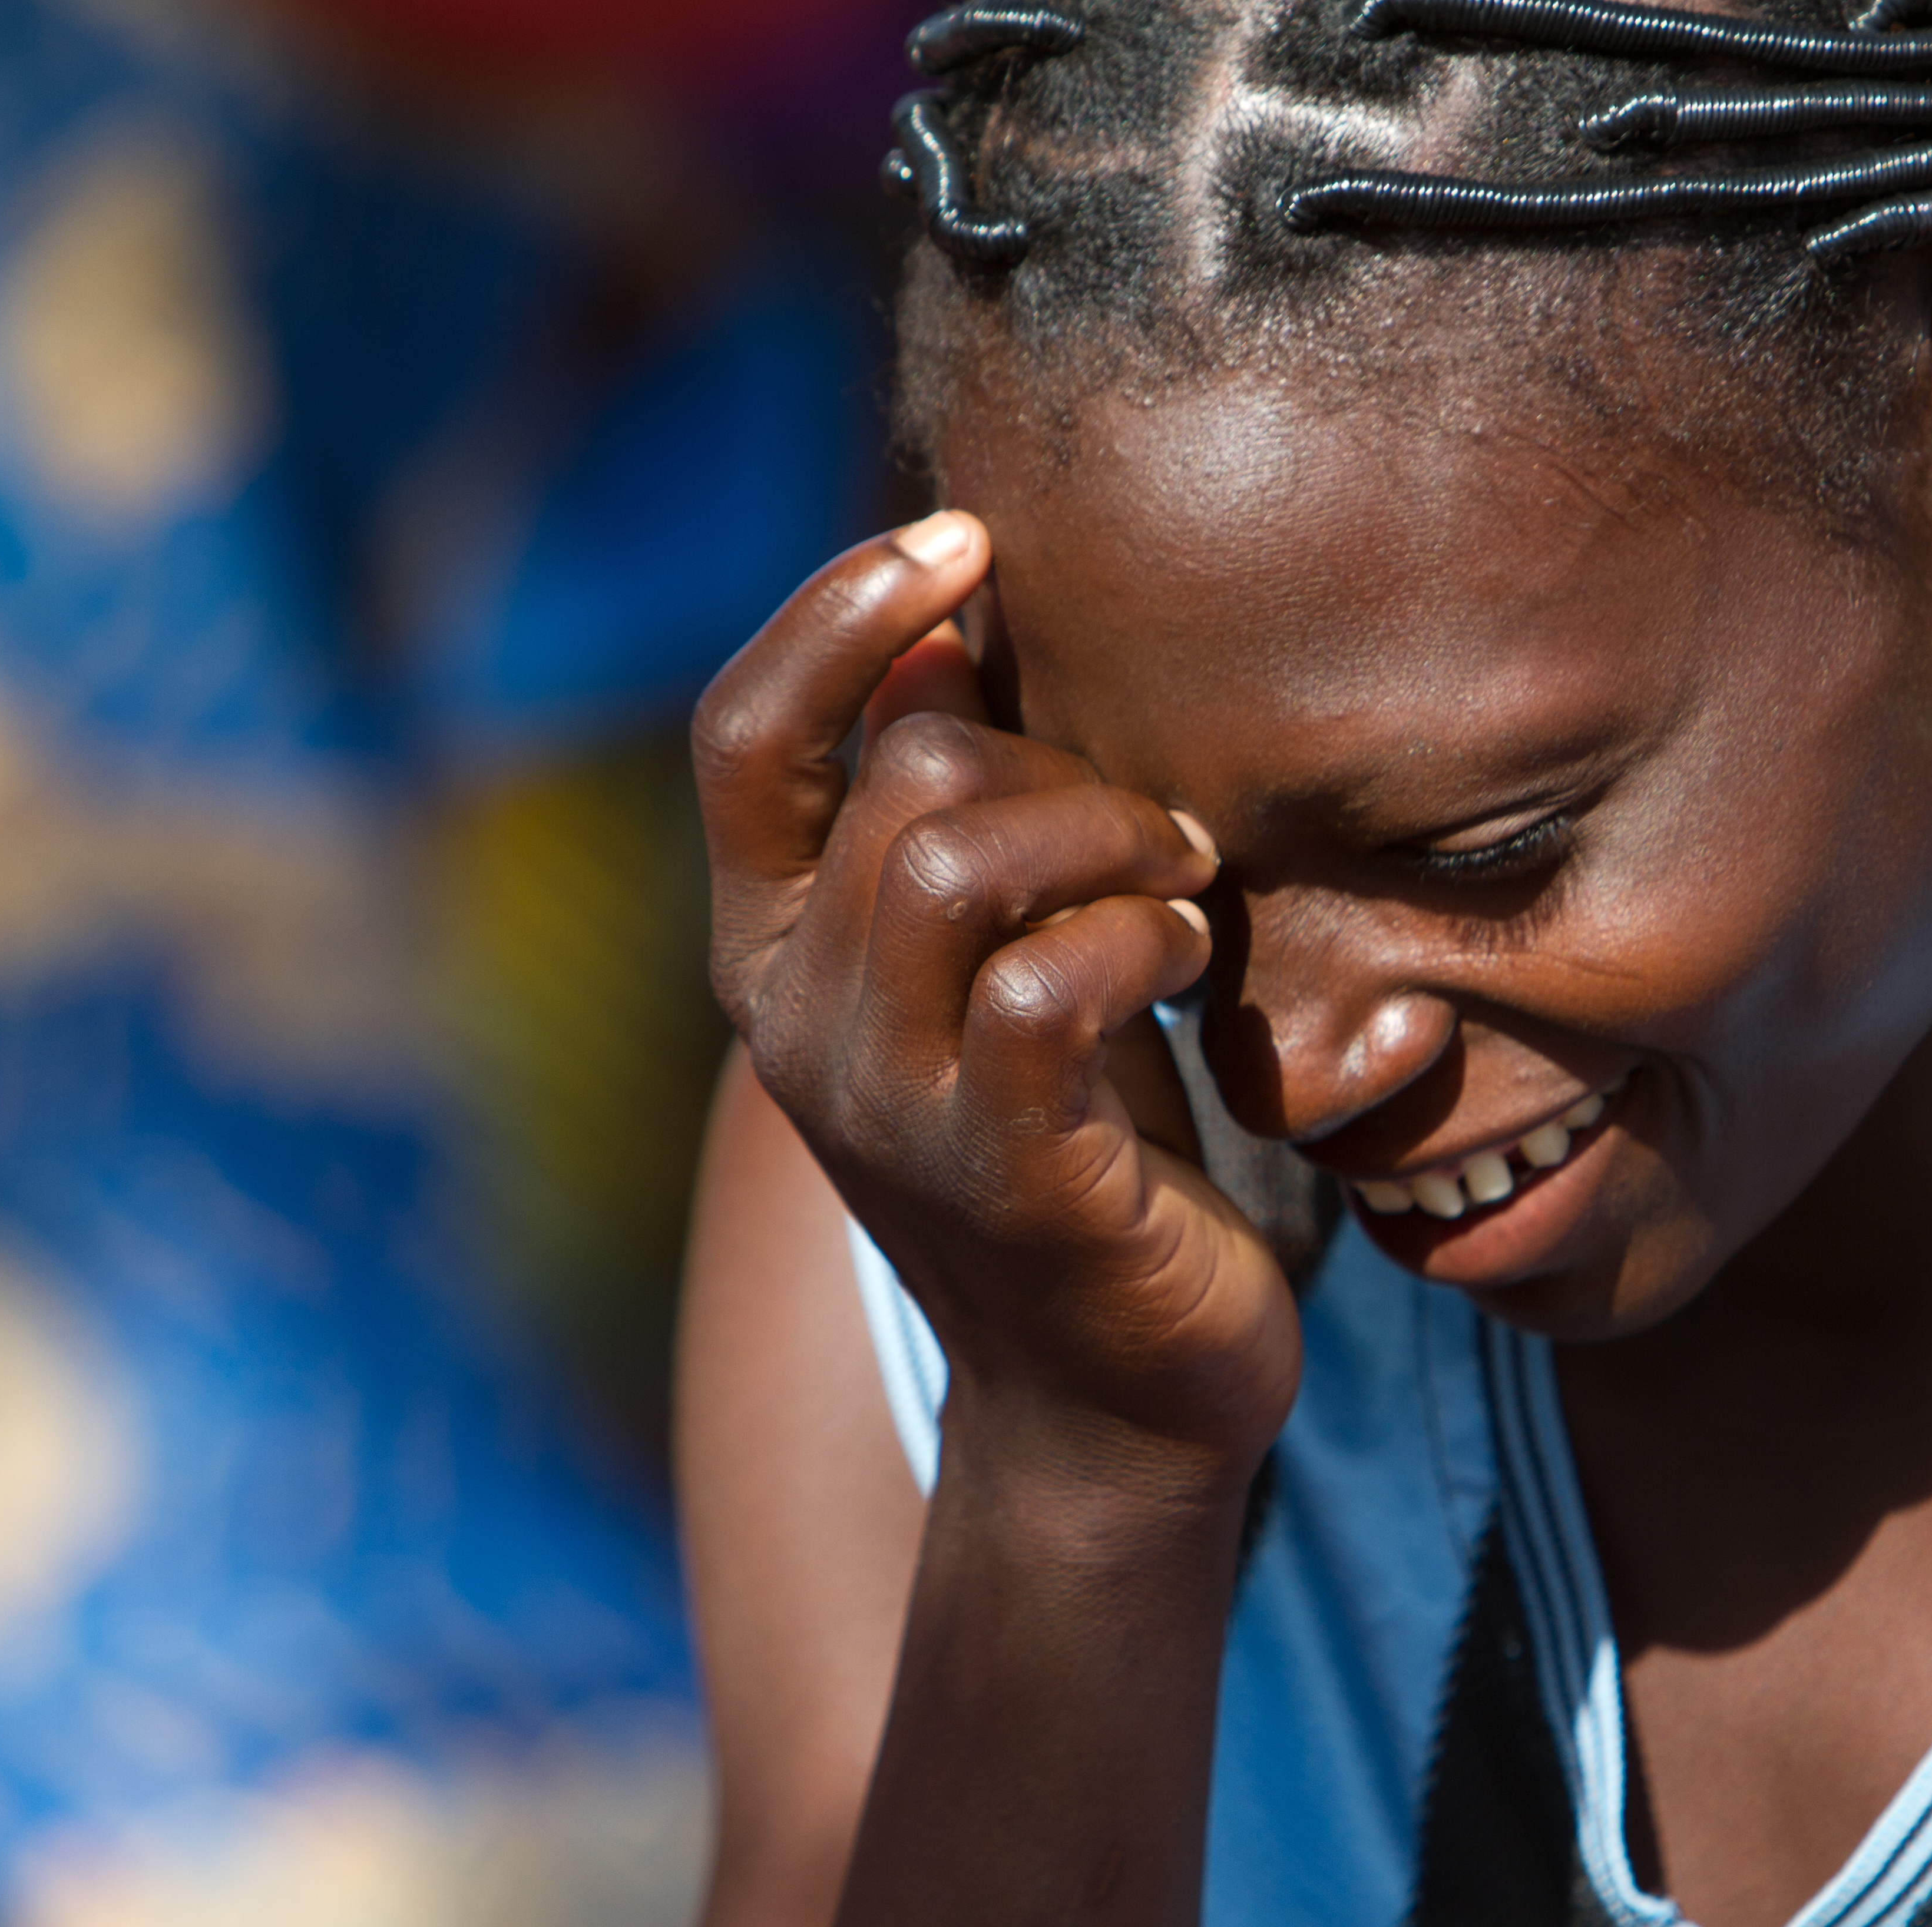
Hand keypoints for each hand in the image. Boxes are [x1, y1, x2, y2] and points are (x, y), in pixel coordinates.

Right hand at [692, 513, 1301, 1487]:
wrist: (1115, 1394)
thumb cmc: (1077, 1140)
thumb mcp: (998, 958)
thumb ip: (953, 811)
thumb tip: (949, 622)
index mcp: (772, 954)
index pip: (740, 736)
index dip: (838, 613)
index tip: (965, 537)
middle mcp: (795, 1025)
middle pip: (899, 780)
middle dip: (1060, 763)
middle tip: (1162, 827)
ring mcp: (886, 1108)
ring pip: (956, 859)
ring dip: (1109, 837)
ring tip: (1184, 888)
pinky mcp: (1001, 1172)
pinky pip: (1045, 985)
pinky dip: (1138, 936)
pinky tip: (1192, 959)